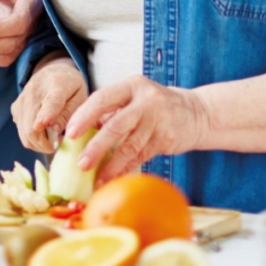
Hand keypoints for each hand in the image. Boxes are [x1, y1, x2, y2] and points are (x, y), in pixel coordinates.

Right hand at [12, 53, 87, 152]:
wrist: (52, 71)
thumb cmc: (71, 87)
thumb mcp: (80, 97)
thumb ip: (69, 113)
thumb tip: (55, 130)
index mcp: (57, 85)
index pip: (50, 103)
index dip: (46, 116)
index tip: (41, 126)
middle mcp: (34, 92)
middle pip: (32, 127)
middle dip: (46, 144)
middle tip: (58, 144)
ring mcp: (21, 101)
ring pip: (25, 134)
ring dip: (39, 144)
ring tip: (52, 139)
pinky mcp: (15, 108)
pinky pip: (21, 132)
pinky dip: (32, 139)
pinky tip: (43, 132)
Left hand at [65, 76, 208, 183]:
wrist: (195, 113)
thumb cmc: (154, 106)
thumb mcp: (133, 98)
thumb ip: (109, 111)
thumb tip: (81, 133)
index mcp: (132, 86)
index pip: (102, 99)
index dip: (84, 116)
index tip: (70, 134)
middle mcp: (146, 101)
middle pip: (116, 125)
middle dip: (96, 147)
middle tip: (81, 163)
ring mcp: (158, 120)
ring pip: (130, 146)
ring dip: (111, 165)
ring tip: (96, 178)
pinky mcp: (166, 139)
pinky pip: (141, 157)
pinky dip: (126, 169)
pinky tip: (114, 178)